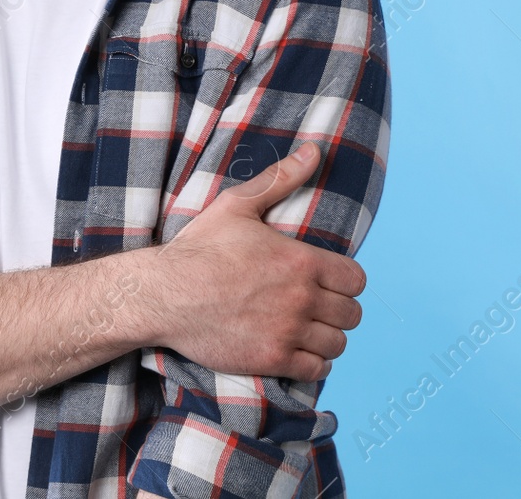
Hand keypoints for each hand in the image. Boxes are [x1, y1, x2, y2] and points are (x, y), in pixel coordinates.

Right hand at [149, 144, 365, 383]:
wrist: (164, 293)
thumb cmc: (200, 248)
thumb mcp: (238, 204)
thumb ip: (281, 178)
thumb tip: (315, 150)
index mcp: (301, 261)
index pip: (357, 280)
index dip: (346, 281)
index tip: (329, 282)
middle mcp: (302, 298)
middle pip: (352, 314)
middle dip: (338, 310)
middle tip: (317, 306)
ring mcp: (288, 331)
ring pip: (337, 344)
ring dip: (328, 338)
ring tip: (309, 330)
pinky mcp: (272, 359)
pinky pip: (316, 369)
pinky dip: (314, 363)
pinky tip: (299, 352)